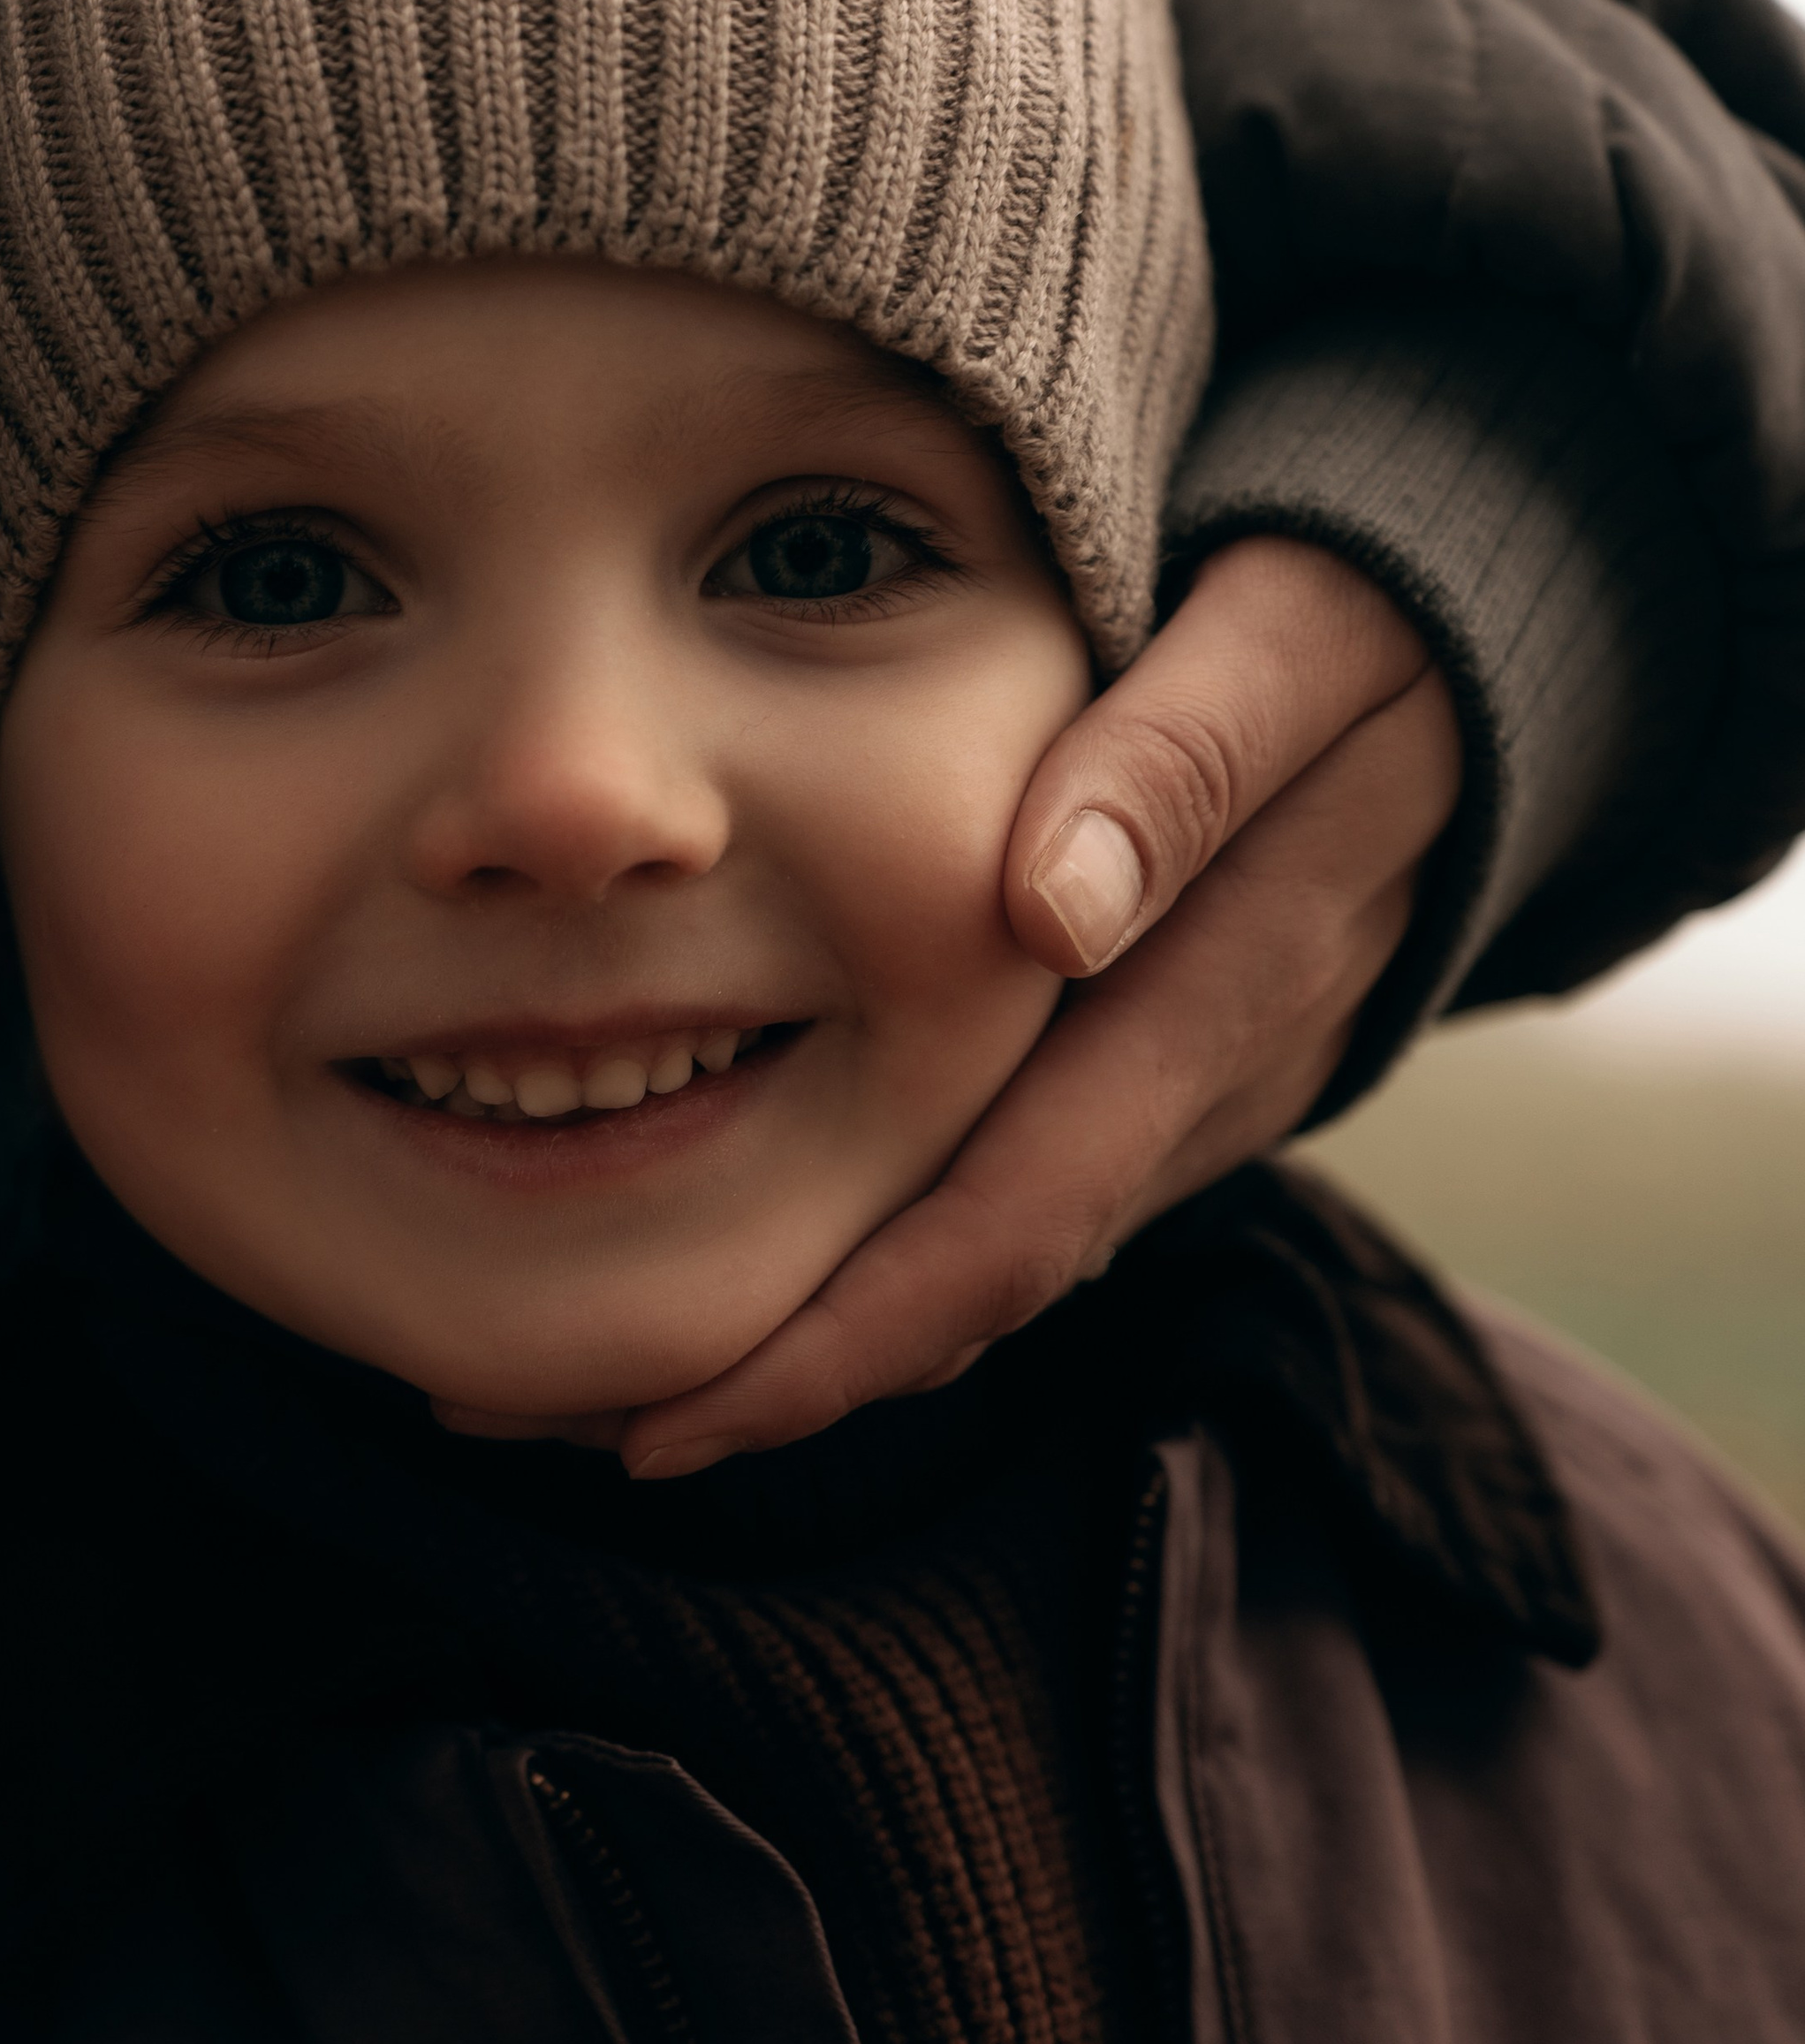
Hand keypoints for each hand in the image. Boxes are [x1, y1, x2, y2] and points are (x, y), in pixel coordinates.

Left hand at [615, 538, 1463, 1476]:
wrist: (1484, 662)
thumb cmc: (1362, 620)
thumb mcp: (1295, 642)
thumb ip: (1182, 758)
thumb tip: (1055, 912)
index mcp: (1214, 995)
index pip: (1014, 1217)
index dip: (845, 1337)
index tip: (667, 1419)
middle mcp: (1202, 1085)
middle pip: (977, 1280)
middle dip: (780, 1373)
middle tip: (559, 1423)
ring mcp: (1191, 1094)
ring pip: (991, 1250)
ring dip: (824, 1327)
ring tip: (606, 1368)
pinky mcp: (1172, 1073)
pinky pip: (1019, 1188)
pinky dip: (891, 1244)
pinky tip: (758, 1249)